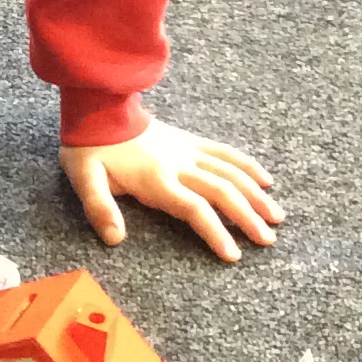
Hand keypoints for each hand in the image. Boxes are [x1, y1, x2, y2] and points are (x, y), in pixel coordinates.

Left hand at [59, 119, 282, 263]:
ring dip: (256, 196)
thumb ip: (99, 208)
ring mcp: (189, 151)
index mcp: (156, 179)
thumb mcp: (83, 178)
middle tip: (268, 241)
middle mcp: (179, 165)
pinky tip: (266, 180)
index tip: (233, 255)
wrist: (99, 106)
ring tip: (277, 217)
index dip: (215, 232)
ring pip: (231, 173)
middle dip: (248, 218)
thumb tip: (115, 239)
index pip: (194, 209)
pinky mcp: (191, 141)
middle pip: (223, 192)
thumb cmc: (90, 147)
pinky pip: (225, 153)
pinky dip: (248, 166)